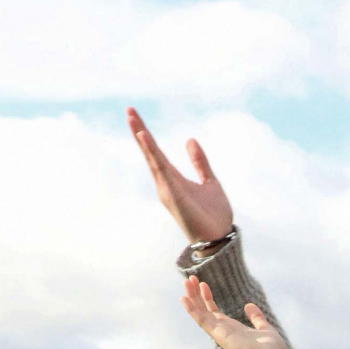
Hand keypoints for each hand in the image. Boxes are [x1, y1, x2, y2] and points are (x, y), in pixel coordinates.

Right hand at [127, 108, 232, 243]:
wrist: (220, 238)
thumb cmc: (214, 216)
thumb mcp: (209, 182)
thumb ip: (199, 162)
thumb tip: (190, 140)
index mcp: (174, 180)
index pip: (157, 153)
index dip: (147, 135)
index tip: (135, 116)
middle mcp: (166, 184)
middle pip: (149, 153)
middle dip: (139, 131)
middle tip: (129, 110)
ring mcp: (167, 190)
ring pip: (153, 160)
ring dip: (143, 140)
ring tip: (133, 120)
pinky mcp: (173, 196)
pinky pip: (161, 171)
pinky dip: (153, 155)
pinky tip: (146, 139)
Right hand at [182, 276, 288, 348]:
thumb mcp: (265, 329)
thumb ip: (257, 318)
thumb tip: (248, 305)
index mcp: (233, 329)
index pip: (215, 312)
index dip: (207, 298)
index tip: (203, 283)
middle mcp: (224, 331)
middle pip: (205, 310)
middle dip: (197, 295)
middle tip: (189, 278)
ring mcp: (221, 333)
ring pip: (201, 313)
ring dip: (193, 297)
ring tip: (186, 281)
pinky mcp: (220, 335)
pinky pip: (202, 321)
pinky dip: (192, 310)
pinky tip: (184, 298)